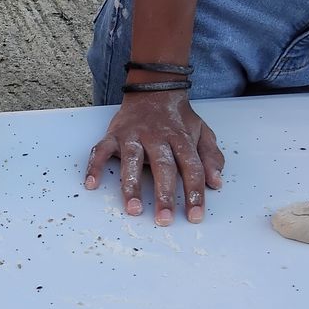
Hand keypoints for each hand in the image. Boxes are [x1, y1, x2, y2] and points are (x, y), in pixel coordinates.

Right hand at [84, 90, 223, 223]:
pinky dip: (95, 166)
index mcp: (181, 138)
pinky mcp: (114, 134)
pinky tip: (92, 184)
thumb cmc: (178, 118)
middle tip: (164, 219)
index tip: (195, 216)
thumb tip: (216, 182)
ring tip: (133, 208)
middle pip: (162, 167)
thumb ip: (210, 157)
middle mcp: (157, 136)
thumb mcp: (202, 132)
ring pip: (131, 160)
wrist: (154, 89)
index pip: (191, 167)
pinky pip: (101, 150)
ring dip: (131, 185)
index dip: (194, 192)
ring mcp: (133, 135)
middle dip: (164, 194)